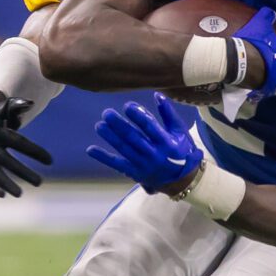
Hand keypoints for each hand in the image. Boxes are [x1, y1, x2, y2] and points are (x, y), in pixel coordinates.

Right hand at [0, 95, 52, 197]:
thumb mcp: (6, 106)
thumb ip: (18, 105)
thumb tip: (30, 104)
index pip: (19, 142)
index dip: (35, 151)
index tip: (51, 161)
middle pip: (6, 160)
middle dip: (22, 172)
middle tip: (40, 182)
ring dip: (5, 183)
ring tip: (20, 194)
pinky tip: (2, 195)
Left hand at [86, 93, 202, 192]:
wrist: (183, 180)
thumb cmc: (182, 151)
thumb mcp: (180, 131)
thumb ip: (168, 113)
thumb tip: (157, 94)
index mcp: (166, 142)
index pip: (150, 127)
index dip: (138, 116)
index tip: (127, 107)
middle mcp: (154, 154)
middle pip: (133, 138)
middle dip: (119, 125)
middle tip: (107, 113)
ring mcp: (143, 165)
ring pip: (124, 149)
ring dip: (110, 137)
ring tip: (99, 125)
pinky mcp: (135, 173)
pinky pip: (117, 164)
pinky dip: (103, 157)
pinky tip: (91, 150)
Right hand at [233, 6, 275, 94]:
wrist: (237, 62)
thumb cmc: (251, 44)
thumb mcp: (258, 25)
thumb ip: (266, 16)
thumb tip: (270, 12)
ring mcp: (273, 80)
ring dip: (275, 74)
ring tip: (266, 68)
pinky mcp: (262, 87)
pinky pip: (265, 86)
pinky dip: (263, 81)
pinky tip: (256, 76)